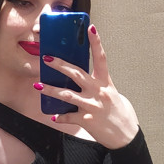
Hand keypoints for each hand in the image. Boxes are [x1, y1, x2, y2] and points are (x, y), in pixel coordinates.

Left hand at [37, 25, 139, 149]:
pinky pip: (69, 117)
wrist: (126, 136)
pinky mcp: (87, 120)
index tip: (90, 27)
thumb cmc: (119, 113)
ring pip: (67, 95)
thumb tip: (83, 80)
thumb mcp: (112, 94)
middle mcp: (98, 92)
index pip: (101, 58)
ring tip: (37, 86)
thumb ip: (99, 86)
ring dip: (50, 89)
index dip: (96, 42)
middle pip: (77, 74)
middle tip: (47, 58)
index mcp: (106, 83)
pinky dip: (60, 117)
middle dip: (60, 65)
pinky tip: (53, 116)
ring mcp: (92, 106)